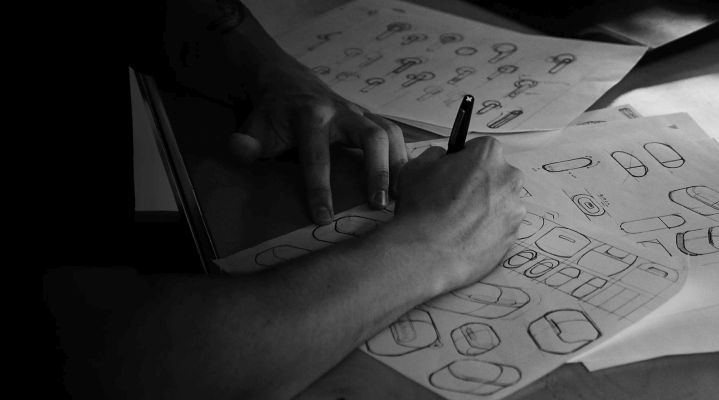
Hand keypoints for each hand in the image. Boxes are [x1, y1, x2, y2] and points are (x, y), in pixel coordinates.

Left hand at [229, 61, 406, 224]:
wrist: (290, 82)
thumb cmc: (274, 113)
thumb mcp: (255, 126)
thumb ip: (247, 142)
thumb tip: (240, 151)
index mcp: (310, 116)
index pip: (317, 155)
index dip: (320, 188)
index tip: (323, 218)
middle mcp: (341, 112)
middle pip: (371, 135)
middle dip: (377, 170)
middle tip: (378, 205)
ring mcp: (360, 114)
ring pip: (390, 132)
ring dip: (398, 164)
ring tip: (400, 197)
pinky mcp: (370, 120)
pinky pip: (395, 136)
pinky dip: (403, 158)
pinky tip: (406, 184)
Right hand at [391, 136, 525, 291]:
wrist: (428, 253)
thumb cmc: (421, 207)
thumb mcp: (416, 167)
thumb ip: (435, 155)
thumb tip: (443, 157)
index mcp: (488, 154)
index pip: (482, 147)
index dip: (466, 159)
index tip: (455, 172)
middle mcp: (509, 177)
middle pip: (497, 174)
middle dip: (480, 182)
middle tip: (455, 198)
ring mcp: (514, 208)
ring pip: (501, 201)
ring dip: (485, 207)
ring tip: (458, 221)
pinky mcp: (514, 234)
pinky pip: (501, 226)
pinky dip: (488, 229)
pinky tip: (466, 236)